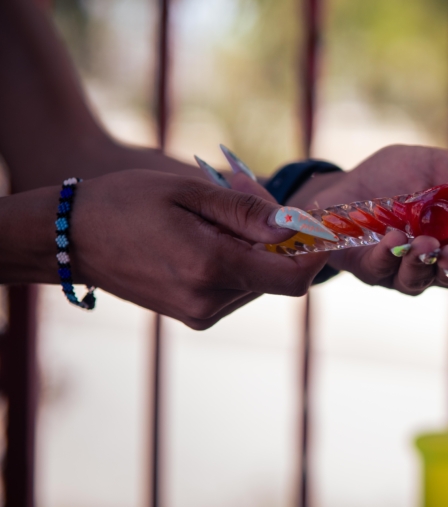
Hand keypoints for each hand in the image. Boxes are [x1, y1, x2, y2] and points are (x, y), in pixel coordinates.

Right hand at [73, 170, 327, 328]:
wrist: (69, 237)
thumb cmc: (127, 202)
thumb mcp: (191, 191)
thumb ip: (248, 211)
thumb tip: (297, 226)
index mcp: (211, 268)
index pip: (292, 279)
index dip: (315, 253)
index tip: (319, 223)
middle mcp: (208, 301)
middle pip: (278, 276)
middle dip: (279, 237)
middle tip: (250, 192)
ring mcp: (200, 313)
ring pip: (259, 281)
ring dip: (256, 245)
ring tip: (219, 209)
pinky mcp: (193, 315)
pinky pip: (237, 286)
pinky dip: (238, 258)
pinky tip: (210, 231)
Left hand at [286, 145, 447, 294]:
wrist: (345, 181)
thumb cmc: (397, 174)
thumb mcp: (439, 165)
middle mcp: (437, 256)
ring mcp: (404, 268)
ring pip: (421, 279)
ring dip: (423, 263)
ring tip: (423, 245)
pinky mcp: (373, 270)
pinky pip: (383, 271)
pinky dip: (389, 256)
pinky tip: (392, 239)